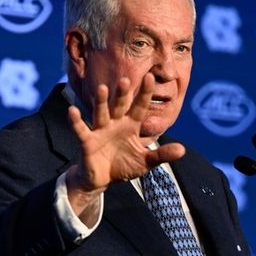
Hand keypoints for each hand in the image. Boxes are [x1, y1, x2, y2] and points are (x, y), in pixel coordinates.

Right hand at [66, 75, 184, 222]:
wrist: (102, 179)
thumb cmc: (123, 166)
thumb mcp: (145, 162)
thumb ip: (161, 155)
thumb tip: (182, 149)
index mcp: (130, 126)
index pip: (139, 107)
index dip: (144, 93)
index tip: (151, 77)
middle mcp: (115, 124)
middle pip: (119, 106)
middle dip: (122, 94)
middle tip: (126, 79)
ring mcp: (100, 131)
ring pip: (101, 113)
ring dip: (101, 102)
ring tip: (102, 89)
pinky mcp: (87, 142)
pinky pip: (81, 130)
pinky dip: (76, 121)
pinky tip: (72, 111)